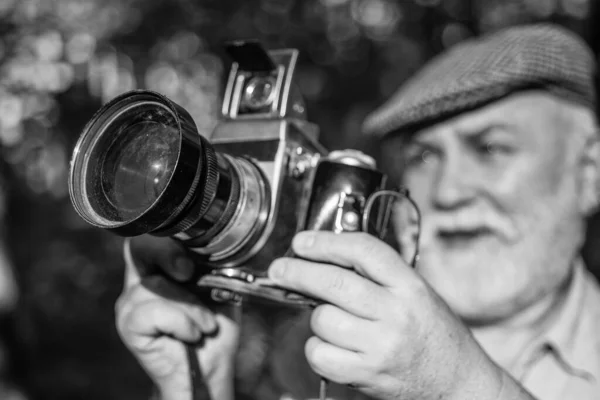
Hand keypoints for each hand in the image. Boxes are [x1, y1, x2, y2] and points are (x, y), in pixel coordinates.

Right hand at [115, 235, 239, 399]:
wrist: (209, 367)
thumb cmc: (213, 327)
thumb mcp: (218, 287)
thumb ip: (210, 263)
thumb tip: (214, 242)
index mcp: (159, 266)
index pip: (151, 235)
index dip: (168, 234)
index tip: (194, 251)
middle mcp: (139, 280)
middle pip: (139, 248)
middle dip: (168, 255)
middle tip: (190, 274)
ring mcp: (130, 303)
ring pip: (156, 285)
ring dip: (190, 307)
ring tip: (204, 325)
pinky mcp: (129, 325)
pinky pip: (155, 311)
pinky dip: (182, 323)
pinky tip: (191, 335)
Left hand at [267, 231, 508, 399]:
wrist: (459, 382)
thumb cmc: (434, 334)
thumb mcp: (417, 293)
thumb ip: (378, 276)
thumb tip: (327, 258)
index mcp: (411, 286)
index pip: (364, 251)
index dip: (327, 242)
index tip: (302, 242)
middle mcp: (397, 313)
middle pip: (335, 283)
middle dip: (298, 271)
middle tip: (280, 269)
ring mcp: (382, 346)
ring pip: (323, 319)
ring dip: (317, 317)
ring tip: (332, 320)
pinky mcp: (368, 374)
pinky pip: (321, 354)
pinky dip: (317, 348)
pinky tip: (330, 345)